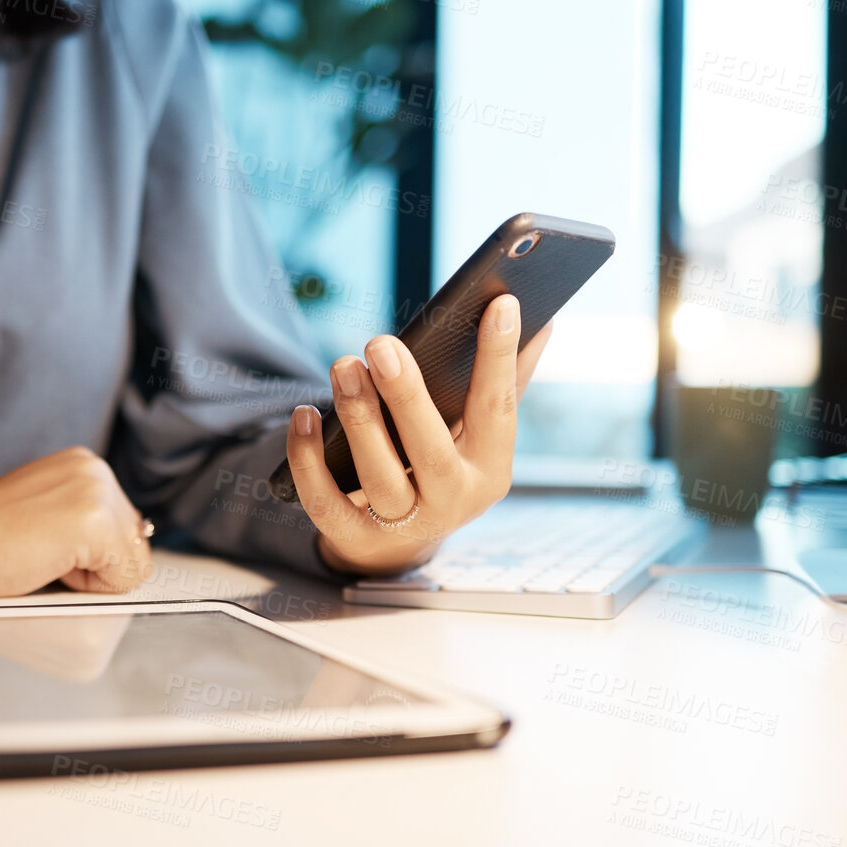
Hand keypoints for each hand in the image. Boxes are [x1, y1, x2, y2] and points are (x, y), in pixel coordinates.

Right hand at [0, 447, 152, 598]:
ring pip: (134, 563)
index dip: (91, 554)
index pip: (127, 527)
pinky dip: (91, 586)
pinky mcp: (95, 522)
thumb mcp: (47, 512)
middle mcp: (97, 470)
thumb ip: (85, 519)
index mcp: (86, 465)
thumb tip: (133, 556)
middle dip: (97, 564)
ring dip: (93, 576)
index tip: (46, 544)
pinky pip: (124, 578)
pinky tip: (49, 565)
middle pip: (136, 544)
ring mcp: (98, 493)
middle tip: (41, 552)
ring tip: (44, 558)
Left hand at [286, 295, 551, 574]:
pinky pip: (326, 501)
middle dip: (405, 396)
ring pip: (378, 476)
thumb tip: (543, 322)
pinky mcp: (354, 538)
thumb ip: (507, 383)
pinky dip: (309, 458)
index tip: (499, 303)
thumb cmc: (444, 465)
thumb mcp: (478, 434)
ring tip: (343, 366)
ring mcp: (403, 526)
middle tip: (380, 342)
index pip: (498, 409)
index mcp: (490, 469)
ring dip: (357, 418)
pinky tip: (304, 414)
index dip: (500, 358)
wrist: (401, 543)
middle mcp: (452, 502)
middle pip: (430, 451)